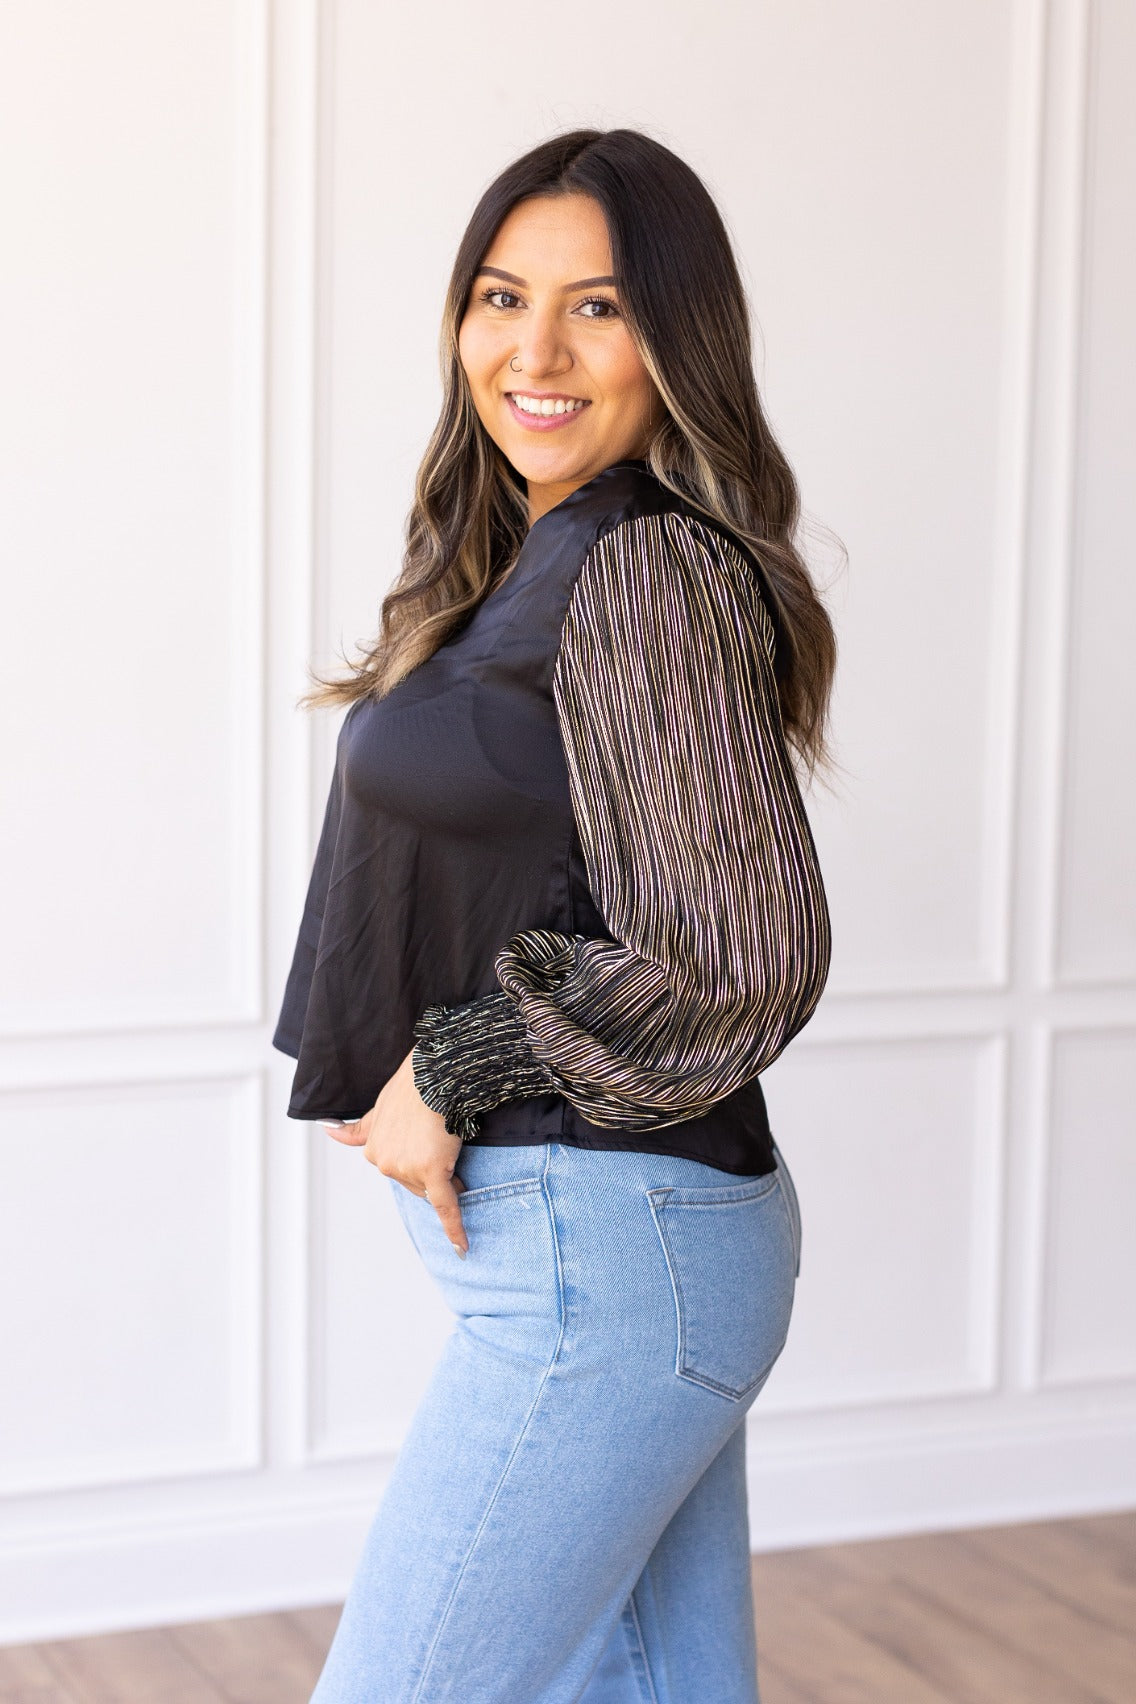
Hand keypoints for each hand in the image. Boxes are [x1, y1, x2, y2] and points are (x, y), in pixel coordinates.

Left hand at [323, 1049, 468, 1255]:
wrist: (431, 1075)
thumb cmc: (411, 1086)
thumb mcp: (377, 1108)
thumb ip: (357, 1129)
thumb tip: (326, 1129)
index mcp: (373, 1151)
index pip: (401, 1170)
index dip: (418, 1161)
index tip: (427, 1145)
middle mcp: (385, 1164)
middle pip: (416, 1183)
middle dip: (431, 1170)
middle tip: (440, 1141)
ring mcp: (406, 1170)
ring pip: (433, 1189)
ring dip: (446, 1178)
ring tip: (448, 1144)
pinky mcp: (431, 1173)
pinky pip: (445, 1207)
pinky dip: (454, 1229)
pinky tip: (462, 1248)